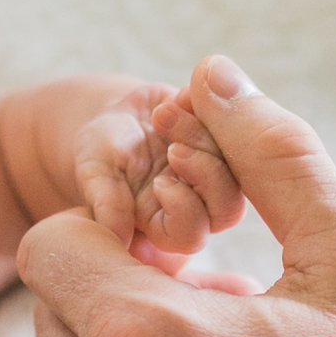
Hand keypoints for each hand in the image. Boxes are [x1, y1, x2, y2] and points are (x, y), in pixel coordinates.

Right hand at [71, 83, 244, 267]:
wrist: (117, 116)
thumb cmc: (101, 153)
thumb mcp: (95, 173)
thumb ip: (107, 203)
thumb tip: (117, 238)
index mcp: (164, 223)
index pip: (190, 235)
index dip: (183, 210)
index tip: (160, 182)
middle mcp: (199, 203)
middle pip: (226, 206)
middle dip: (204, 172)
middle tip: (173, 145)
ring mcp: (218, 171)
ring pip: (238, 166)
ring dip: (203, 135)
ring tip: (165, 112)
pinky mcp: (228, 139)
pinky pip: (241, 124)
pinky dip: (210, 107)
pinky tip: (180, 98)